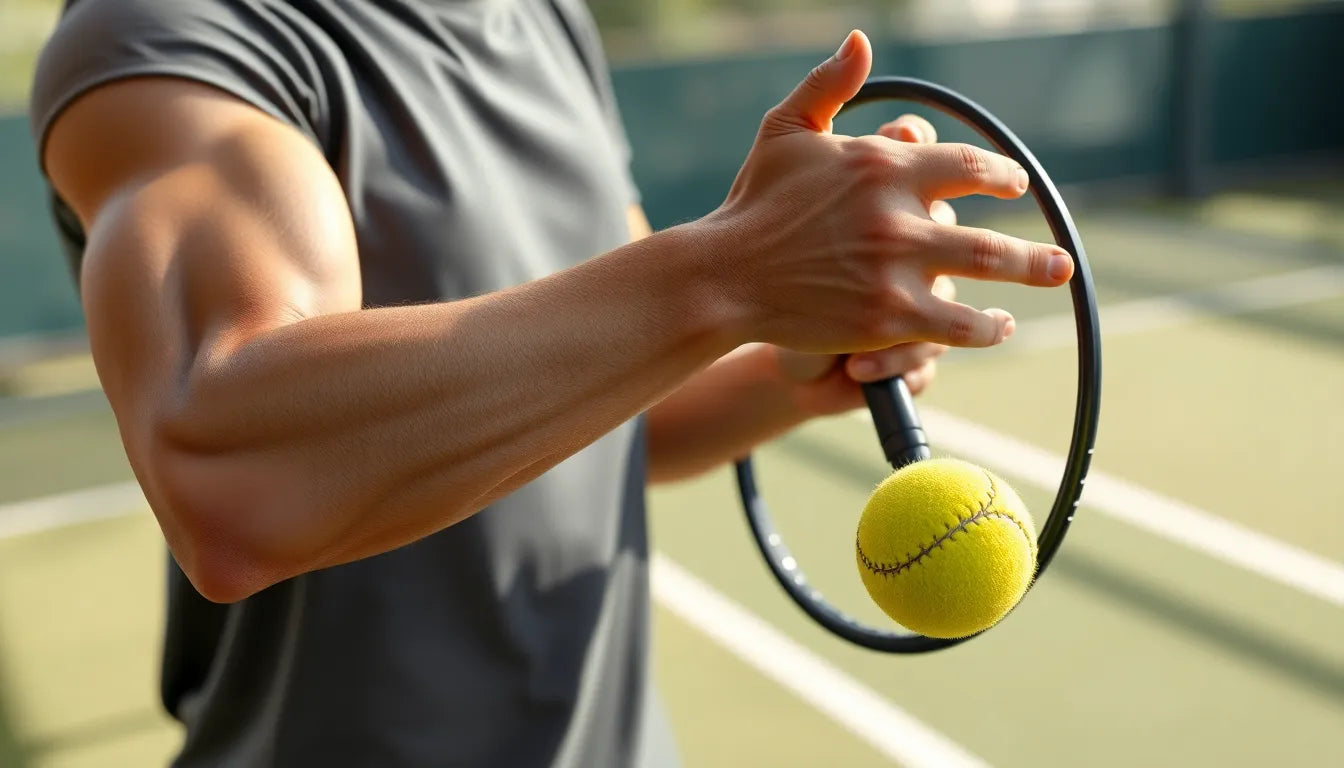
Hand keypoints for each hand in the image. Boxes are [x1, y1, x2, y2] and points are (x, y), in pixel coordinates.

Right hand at [698, 29, 1071, 354]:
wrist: (724, 275)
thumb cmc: (753, 204)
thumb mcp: (785, 130)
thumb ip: (827, 85)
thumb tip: (860, 41)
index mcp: (882, 164)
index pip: (968, 166)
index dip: (1002, 179)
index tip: (1015, 188)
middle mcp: (898, 214)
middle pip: (993, 231)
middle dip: (1035, 247)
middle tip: (1060, 256)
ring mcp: (897, 268)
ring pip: (986, 275)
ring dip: (1027, 279)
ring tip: (1047, 283)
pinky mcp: (887, 316)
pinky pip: (956, 326)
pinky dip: (986, 329)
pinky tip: (997, 326)